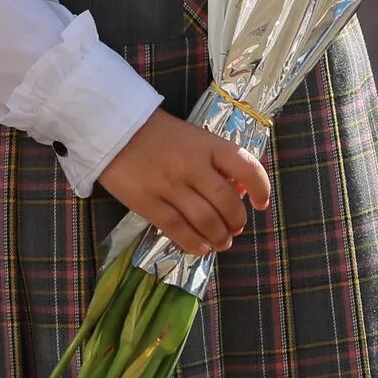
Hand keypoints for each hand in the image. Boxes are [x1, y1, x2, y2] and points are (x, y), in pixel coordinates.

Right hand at [97, 109, 271, 255]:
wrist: (114, 129)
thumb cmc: (158, 134)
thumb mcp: (193, 138)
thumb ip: (214, 161)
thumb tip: (237, 191)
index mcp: (207, 144)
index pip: (246, 167)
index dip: (261, 189)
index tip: (262, 204)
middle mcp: (192, 165)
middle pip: (226, 202)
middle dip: (237, 221)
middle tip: (235, 228)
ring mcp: (169, 185)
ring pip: (206, 220)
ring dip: (219, 236)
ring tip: (221, 241)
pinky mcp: (148, 202)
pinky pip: (178, 229)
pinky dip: (194, 243)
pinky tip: (201, 248)